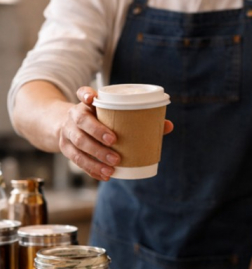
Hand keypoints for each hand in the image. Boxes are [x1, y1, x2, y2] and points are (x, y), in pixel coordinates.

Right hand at [59, 86, 173, 180]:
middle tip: (114, 145)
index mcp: (86, 104)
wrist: (67, 126)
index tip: (92, 98)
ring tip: (112, 167)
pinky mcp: (66, 149)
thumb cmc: (99, 120)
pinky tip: (105, 175)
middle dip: (97, 133)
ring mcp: (68, 133)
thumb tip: (168, 125)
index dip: (86, 95)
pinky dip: (91, 169)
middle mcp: (73, 116)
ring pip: (78, 144)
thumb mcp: (111, 114)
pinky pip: (77, 160)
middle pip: (81, 123)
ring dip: (95, 157)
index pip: (82, 93)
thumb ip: (137, 118)